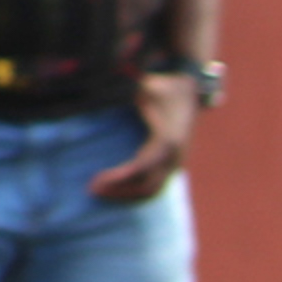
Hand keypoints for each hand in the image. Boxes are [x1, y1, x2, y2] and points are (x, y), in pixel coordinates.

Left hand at [86, 66, 198, 204]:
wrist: (189, 91)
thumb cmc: (164, 87)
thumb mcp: (145, 86)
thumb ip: (125, 92)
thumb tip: (98, 91)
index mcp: (166, 142)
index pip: (141, 169)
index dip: (118, 178)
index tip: (95, 181)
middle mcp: (174, 158)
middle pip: (146, 187)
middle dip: (119, 191)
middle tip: (92, 190)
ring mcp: (175, 163)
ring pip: (151, 191)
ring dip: (126, 194)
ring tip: (101, 192)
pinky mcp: (171, 164)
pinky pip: (154, 185)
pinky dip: (134, 190)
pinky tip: (115, 188)